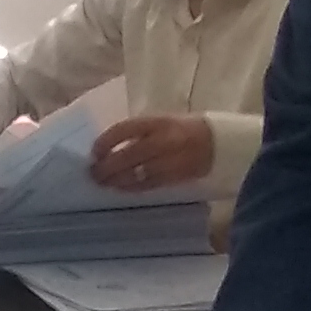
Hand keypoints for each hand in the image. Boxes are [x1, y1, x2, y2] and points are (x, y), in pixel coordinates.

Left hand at [88, 114, 214, 193]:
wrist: (217, 143)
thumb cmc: (182, 129)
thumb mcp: (160, 121)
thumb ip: (138, 132)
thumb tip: (110, 146)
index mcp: (157, 122)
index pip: (124, 130)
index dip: (105, 142)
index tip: (94, 152)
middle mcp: (162, 140)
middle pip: (128, 155)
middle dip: (107, 166)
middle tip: (93, 173)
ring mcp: (170, 160)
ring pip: (137, 173)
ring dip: (117, 180)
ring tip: (103, 183)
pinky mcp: (176, 177)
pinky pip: (149, 184)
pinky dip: (132, 187)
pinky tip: (121, 188)